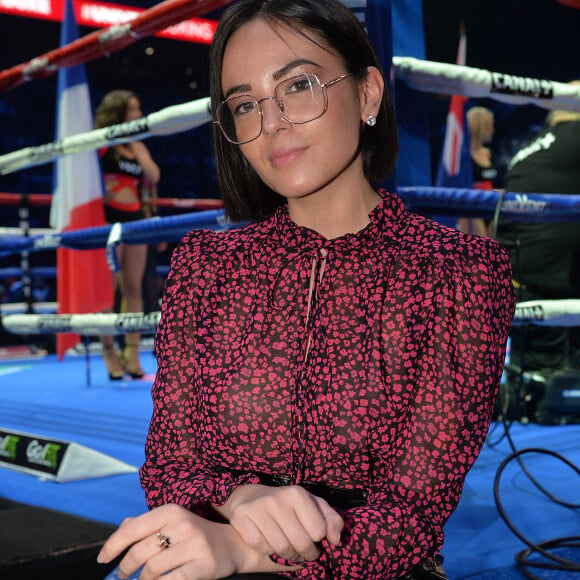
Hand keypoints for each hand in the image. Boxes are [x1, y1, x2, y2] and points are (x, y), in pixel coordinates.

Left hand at [97, 504, 247, 579]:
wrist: (233, 544)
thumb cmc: (195, 534)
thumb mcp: (173, 522)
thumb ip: (146, 523)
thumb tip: (120, 529)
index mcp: (171, 511)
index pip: (132, 528)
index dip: (112, 545)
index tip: (103, 559)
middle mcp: (182, 524)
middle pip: (139, 552)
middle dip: (125, 568)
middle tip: (123, 576)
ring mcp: (194, 544)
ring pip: (152, 569)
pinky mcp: (204, 564)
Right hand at [220, 484, 343, 562]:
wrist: (251, 496)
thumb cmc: (288, 505)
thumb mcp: (312, 505)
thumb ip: (331, 519)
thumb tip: (336, 540)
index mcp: (297, 493)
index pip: (318, 531)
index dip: (318, 540)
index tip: (313, 539)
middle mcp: (278, 498)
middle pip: (300, 542)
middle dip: (305, 553)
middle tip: (303, 552)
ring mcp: (258, 507)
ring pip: (281, 548)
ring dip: (287, 555)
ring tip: (289, 550)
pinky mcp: (241, 516)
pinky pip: (260, 546)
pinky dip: (266, 550)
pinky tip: (269, 542)